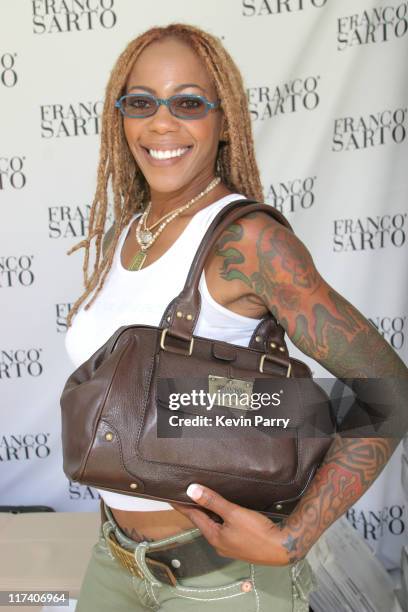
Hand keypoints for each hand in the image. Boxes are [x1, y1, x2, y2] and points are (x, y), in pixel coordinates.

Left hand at [171, 484, 294, 565]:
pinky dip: (220, 517)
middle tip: (187, 493)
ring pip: (215, 524)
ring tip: (204, 498)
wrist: (282, 548)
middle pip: (203, 521)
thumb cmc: (257, 532)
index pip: (193, 517)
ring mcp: (230, 545)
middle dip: (196, 508)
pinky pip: (225, 527)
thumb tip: (192, 490)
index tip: (172, 496)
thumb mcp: (233, 513)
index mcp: (214, 536)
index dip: (183, 505)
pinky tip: (225, 510)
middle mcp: (219, 543)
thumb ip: (213, 501)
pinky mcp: (240, 543)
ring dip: (209, 512)